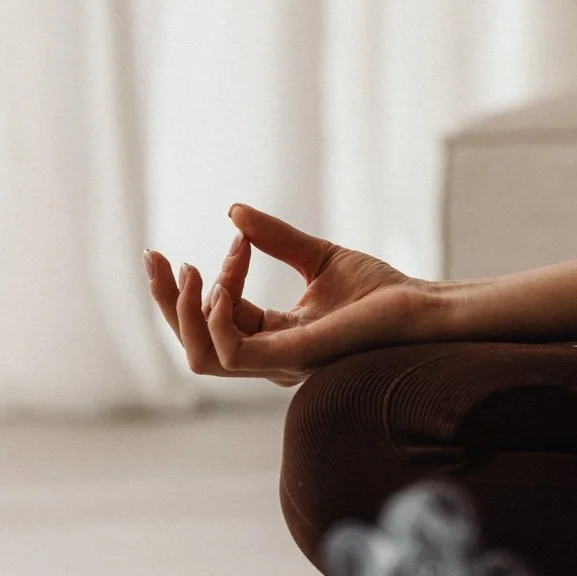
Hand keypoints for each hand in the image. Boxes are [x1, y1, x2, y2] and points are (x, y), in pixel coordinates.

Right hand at [144, 204, 430, 385]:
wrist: (421, 308)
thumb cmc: (381, 291)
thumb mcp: (316, 255)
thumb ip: (274, 239)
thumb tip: (232, 213)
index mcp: (272, 336)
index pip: (213, 318)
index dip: (201, 281)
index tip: (234, 237)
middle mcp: (268, 357)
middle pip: (193, 344)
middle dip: (165, 302)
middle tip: (155, 258)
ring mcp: (278, 362)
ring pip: (202, 357)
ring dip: (184, 311)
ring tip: (190, 269)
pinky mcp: (292, 358)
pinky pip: (232, 351)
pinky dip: (216, 317)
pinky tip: (222, 284)